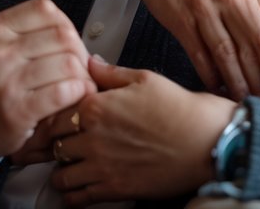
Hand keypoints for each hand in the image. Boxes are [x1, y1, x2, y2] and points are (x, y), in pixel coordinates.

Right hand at [0, 0, 94, 164]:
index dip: (66, 25)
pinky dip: (79, 93)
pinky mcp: (16, 111)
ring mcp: (5, 81)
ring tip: (81, 84)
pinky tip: (76, 97)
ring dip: (84, 76)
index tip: (69, 44)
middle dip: (80, 53)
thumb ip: (33, 33)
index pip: (45, 10)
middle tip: (82, 68)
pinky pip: (64, 91)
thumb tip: (79, 36)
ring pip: (68, 63)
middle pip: (62, 37)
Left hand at [47, 56, 236, 206]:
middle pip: (53, 143)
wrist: (207, 140)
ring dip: (61, 170)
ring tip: (69, 165)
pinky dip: (72, 195)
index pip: (53, 112)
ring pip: (59, 174)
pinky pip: (77, 198)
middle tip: (59, 143)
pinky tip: (77, 187)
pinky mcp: (114, 189)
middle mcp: (93, 137)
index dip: (52, 115)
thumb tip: (90, 63)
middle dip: (54, 143)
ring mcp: (101, 166)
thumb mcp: (145, 78)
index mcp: (97, 106)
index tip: (54, 118)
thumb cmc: (181, 109)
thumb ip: (110, 73)